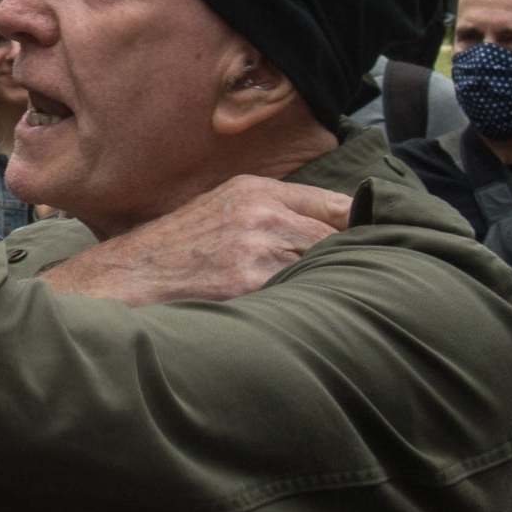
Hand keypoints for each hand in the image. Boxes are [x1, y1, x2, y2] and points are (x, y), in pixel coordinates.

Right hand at [44, 175, 351, 304]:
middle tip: (363, 289)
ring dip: (329, 289)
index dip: (367, 230)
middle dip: (351, 265)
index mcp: (257, 190)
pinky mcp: (248, 282)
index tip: (385, 248)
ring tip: (328, 309)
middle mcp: (261, 211)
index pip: (341, 206)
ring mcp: (256, 246)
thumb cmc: (174, 251)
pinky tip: (299, 321)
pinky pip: (299, 295)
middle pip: (341, 239)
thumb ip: (271, 215)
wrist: (126, 277)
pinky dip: (304, 308)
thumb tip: (337, 232)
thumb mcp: (221, 213)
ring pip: (325, 269)